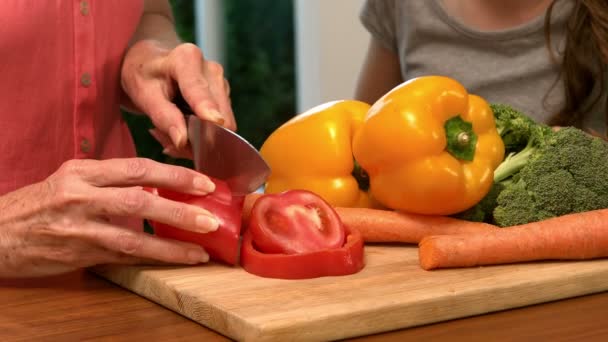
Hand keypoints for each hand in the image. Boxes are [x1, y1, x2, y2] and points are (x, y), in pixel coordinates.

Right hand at [0, 158, 219, 277]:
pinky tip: (173, 261)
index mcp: (82, 171)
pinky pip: (122, 258)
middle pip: (139, 199)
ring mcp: (79, 228)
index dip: (175, 174)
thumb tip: (157, 183)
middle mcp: (80, 196)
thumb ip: (110, 180)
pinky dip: (150, 259)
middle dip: (180, 208)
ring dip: (171, 244)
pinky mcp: (78, 255)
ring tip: (200, 249)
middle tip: (210, 216)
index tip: (204, 182)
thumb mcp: (70, 179)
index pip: (137, 168)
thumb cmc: (38, 204)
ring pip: (133, 235)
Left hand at [121, 40, 234, 156]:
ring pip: (223, 123)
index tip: (215, 122)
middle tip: (170, 145)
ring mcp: (221, 82)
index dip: (209, 110)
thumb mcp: (144, 95)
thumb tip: (182, 140)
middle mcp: (211, 69)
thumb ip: (164, 116)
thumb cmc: (143, 75)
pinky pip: (220, 124)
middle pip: (219, 115)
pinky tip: (183, 125)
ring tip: (172, 131)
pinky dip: (202, 132)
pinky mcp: (224, 95)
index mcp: (187, 60)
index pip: (201, 92)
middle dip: (200, 138)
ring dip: (199, 136)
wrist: (151, 63)